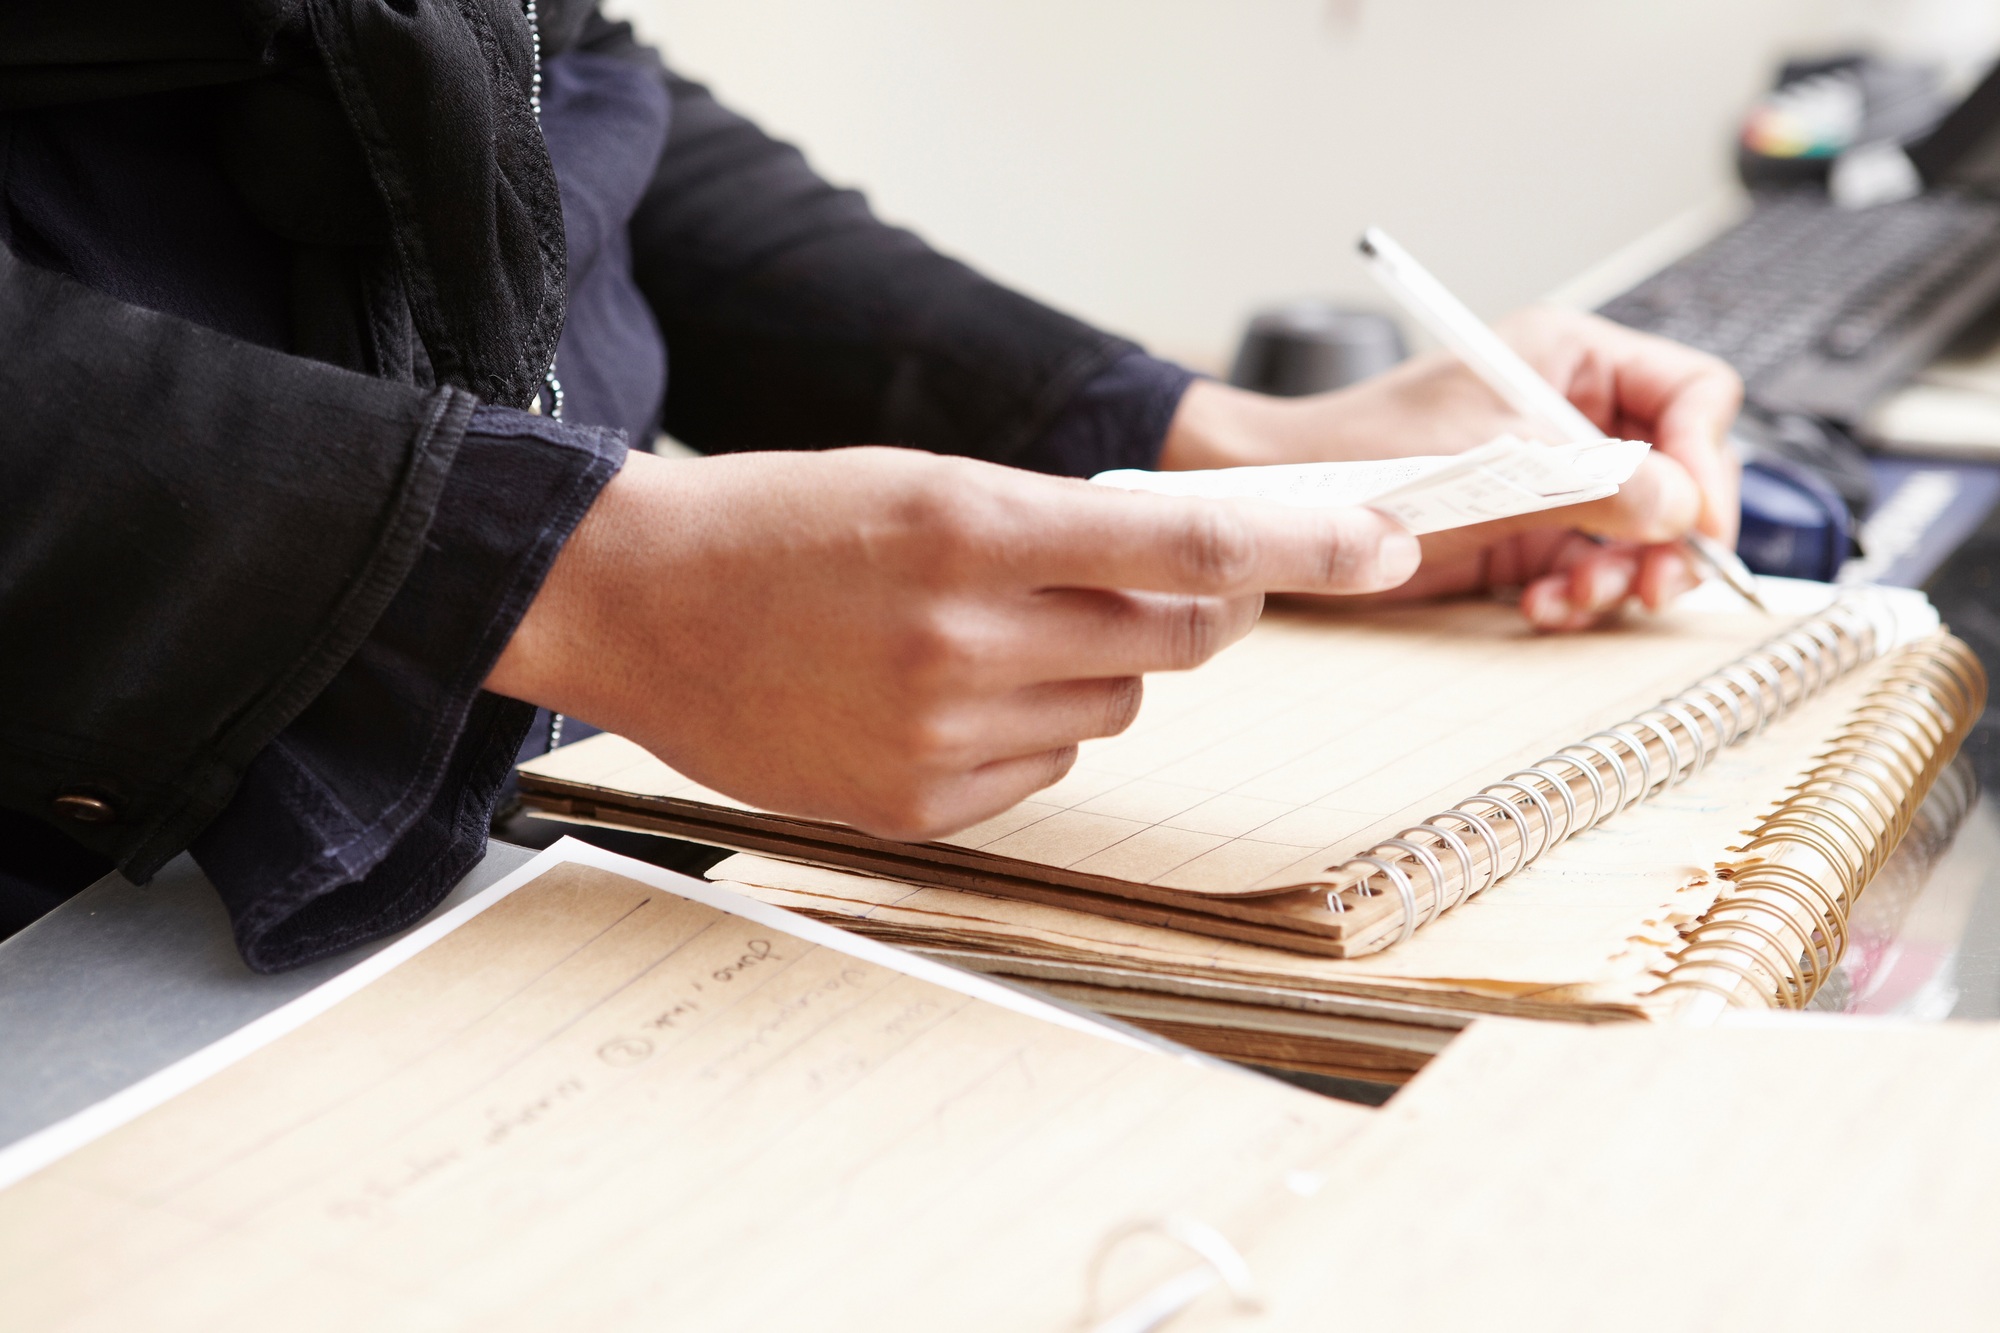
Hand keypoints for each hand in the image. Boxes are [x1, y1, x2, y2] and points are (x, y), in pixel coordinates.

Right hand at [485, 447, 1418, 839]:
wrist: (639, 601)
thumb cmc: (783, 524)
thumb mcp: (925, 484)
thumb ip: (1062, 529)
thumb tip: (1201, 573)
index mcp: (975, 528)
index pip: (1189, 545)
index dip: (1307, 547)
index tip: (1388, 542)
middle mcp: (969, 638)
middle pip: (1174, 637)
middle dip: (1185, 607)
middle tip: (1132, 579)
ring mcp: (944, 734)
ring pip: (1113, 706)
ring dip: (1088, 667)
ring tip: (974, 636)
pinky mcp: (921, 806)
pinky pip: (1046, 767)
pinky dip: (1027, 730)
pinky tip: (937, 697)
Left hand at [1158, 307, 1743, 629]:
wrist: (1283, 499)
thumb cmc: (1365, 452)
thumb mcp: (1489, 464)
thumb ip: (1592, 484)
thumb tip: (1682, 508)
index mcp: (1572, 360)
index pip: (1692, 394)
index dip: (1707, 458)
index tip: (1695, 523)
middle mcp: (1571, 415)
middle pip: (1680, 472)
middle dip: (1672, 534)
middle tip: (1654, 584)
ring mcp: (1552, 477)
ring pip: (1642, 529)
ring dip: (1625, 573)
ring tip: (1581, 595)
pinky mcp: (1525, 530)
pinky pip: (1589, 564)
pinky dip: (1579, 592)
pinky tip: (1542, 604)